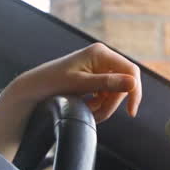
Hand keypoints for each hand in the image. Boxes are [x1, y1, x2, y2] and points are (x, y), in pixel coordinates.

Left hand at [10, 42, 142, 122]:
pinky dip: (99, 105)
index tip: (130, 112)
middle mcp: (102, 57)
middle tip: (97, 116)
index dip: (134, 92)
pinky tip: (87, 107)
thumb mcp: (80, 84)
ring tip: (87, 111)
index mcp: (100, 53)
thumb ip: (107, 83)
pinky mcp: (95, 78)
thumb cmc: (54, 82)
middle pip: (123, 84)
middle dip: (112, 103)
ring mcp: (99, 67)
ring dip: (104, 106)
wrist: (35, 87)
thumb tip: (133, 83)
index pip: (130, 71)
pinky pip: (106, 94)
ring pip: (115, 92)